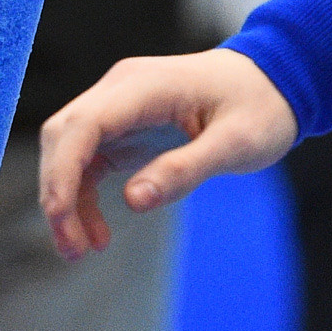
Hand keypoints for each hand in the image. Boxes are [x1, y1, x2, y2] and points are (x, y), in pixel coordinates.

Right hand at [37, 48, 296, 259]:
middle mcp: (119, 89)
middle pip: (62, 137)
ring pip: (67, 150)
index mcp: (143, 86)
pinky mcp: (121, 125)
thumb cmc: (261, 108)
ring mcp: (117, 105)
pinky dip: (83, 196)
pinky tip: (97, 231)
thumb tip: (134, 201)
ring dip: (65, 199)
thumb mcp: (237, 144)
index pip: (82, 125)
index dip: (63, 172)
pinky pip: (86, 160)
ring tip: (80, 250)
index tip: (61, 219)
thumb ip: (185, 169)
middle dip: (57, 193)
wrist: (274, 81)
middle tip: (72, 249)